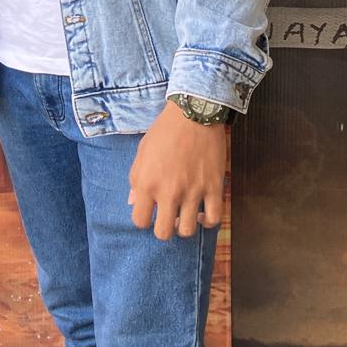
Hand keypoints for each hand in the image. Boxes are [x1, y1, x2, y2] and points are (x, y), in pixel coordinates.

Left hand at [128, 100, 225, 240]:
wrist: (193, 113)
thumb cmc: (164, 131)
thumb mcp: (142, 152)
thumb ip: (136, 178)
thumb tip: (133, 202)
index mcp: (147, 183)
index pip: (139, 221)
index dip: (143, 219)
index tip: (149, 212)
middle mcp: (168, 192)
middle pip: (163, 233)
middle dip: (164, 229)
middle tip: (167, 218)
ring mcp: (193, 192)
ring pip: (188, 231)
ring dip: (185, 226)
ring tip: (185, 216)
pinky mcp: (213, 188)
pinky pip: (214, 219)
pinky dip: (208, 222)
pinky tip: (202, 214)